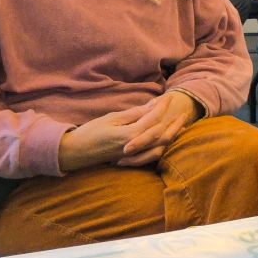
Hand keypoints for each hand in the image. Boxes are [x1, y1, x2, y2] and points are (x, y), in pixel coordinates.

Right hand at [56, 92, 202, 171]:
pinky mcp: (130, 160)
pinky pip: (151, 155)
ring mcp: (133, 156)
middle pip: (162, 135)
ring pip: (159, 147)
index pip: (153, 120)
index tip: (169, 97)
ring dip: (172, 135)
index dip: (162, 107)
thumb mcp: (111, 119)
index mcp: (129, 135)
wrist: (74, 152)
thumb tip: (152, 106)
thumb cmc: (90, 132)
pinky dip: (162, 147)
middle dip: (175, 123)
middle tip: (183, 111)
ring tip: (180, 125)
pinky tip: (165, 140)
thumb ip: (134, 114)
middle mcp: (134, 147)